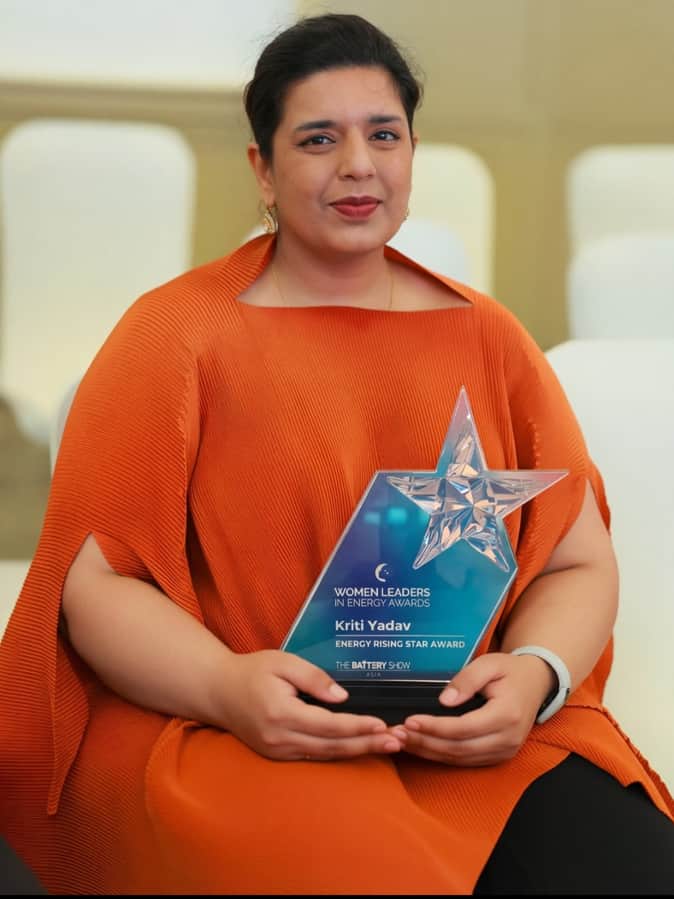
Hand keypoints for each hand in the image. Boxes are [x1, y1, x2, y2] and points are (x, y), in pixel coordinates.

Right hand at [216, 649, 404, 760]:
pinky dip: (338, 754)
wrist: (218, 692)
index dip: (358, 726)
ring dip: (357, 751)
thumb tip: (343, 697)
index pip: (328, 725)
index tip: (383, 724)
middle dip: (366, 744)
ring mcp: (277, 751)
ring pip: (325, 756)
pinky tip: (358, 748)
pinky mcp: (277, 756)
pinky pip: (313, 757)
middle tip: (397, 742)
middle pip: (332, 746)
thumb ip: (314, 678)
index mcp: (281, 713)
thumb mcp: (283, 662)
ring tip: (386, 747)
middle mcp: (279, 738)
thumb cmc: (252, 671)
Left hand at [398, 651, 554, 765]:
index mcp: (506, 715)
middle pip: (459, 748)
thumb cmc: (510, 671)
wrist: (536, 684)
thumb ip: (467, 679)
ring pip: (460, 758)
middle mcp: (507, 739)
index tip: (410, 720)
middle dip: (425, 742)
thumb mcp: (489, 663)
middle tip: (397, 734)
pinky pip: (466, 761)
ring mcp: (504, 751)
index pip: (464, 728)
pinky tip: (421, 747)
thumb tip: (444, 700)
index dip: (435, 726)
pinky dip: (441, 755)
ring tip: (402, 741)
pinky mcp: (498, 756)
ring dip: (429, 752)